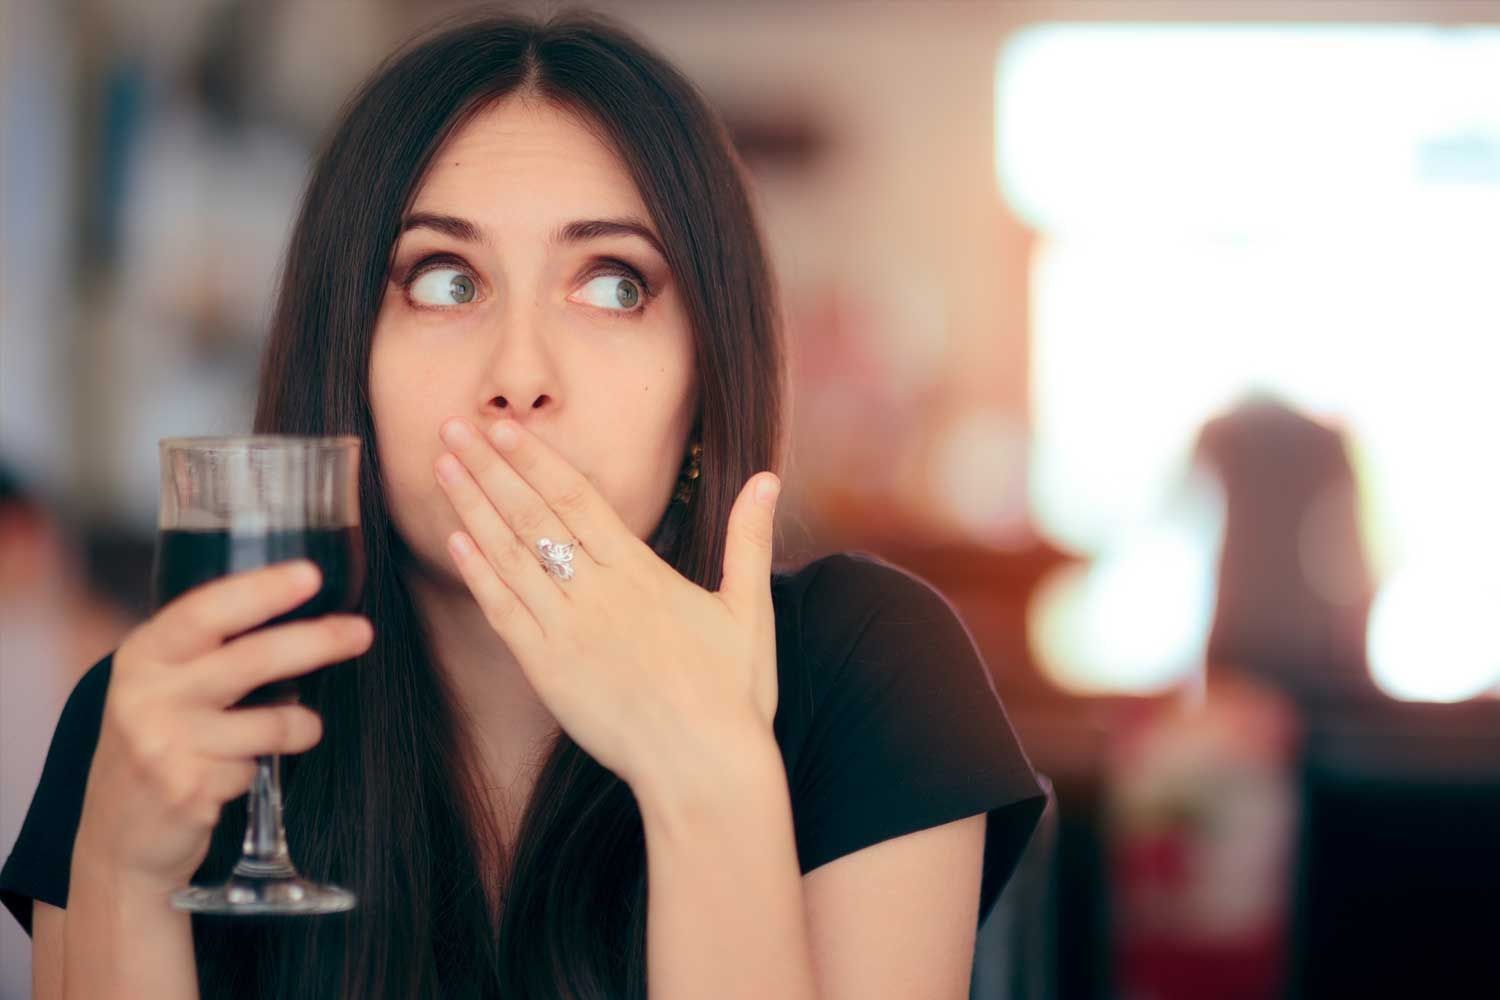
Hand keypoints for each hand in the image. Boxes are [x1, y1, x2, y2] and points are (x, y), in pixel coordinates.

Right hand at [75, 561, 372, 888]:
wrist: (120, 836)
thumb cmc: (160, 742)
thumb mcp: (165, 684)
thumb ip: (211, 648)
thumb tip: (297, 603)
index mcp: (145, 654)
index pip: (205, 611)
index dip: (261, 590)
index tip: (311, 575)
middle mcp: (147, 694)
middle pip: (252, 659)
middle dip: (317, 641)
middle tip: (361, 631)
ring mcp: (165, 745)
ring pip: (272, 720)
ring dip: (302, 725)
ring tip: (300, 728)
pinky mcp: (187, 789)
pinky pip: (256, 767)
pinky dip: (260, 767)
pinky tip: (235, 773)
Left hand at [434, 417, 781, 792]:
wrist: (704, 767)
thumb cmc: (733, 694)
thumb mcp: (750, 609)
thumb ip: (748, 539)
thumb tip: (768, 478)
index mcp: (642, 572)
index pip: (576, 497)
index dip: (535, 458)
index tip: (503, 426)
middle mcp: (598, 593)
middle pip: (533, 516)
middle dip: (490, 468)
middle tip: (452, 427)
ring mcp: (567, 631)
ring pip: (509, 557)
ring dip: (473, 509)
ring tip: (442, 469)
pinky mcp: (548, 671)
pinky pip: (503, 613)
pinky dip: (478, 574)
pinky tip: (456, 542)